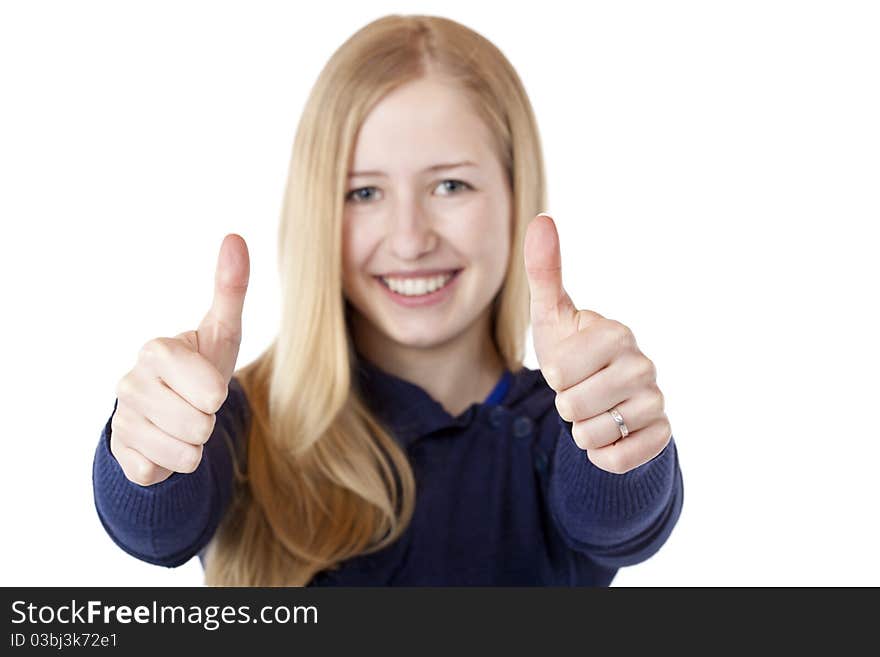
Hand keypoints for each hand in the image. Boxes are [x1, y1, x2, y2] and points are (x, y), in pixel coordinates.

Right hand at [111, 234, 249, 485]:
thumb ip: (231, 288)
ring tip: (182, 423)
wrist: (167, 412)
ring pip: (186, 451)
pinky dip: (173, 464)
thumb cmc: (199, 368)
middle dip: (208, 421)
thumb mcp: (222, 332)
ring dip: (193, 444)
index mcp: (158, 351)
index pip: (211, 390)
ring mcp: (122, 418)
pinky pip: (165, 471)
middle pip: (201, 424)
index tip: (205, 382)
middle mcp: (131, 382)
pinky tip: (163, 444)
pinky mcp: (120, 453)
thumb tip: (235, 237)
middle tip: (195, 406)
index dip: (216, 392)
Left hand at [524, 214, 670, 473]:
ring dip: (581, 430)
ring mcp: (656, 402)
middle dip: (565, 405)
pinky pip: (616, 460)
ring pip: (591, 435)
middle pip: (573, 406)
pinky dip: (601, 456)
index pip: (560, 372)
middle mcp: (643, 365)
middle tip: (580, 391)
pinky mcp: (661, 436)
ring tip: (594, 411)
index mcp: (616, 333)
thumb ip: (544, 271)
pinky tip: (610, 435)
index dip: (554, 376)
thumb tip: (541, 219)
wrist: (602, 399)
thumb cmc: (573, 353)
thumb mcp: (552, 317)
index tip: (569, 366)